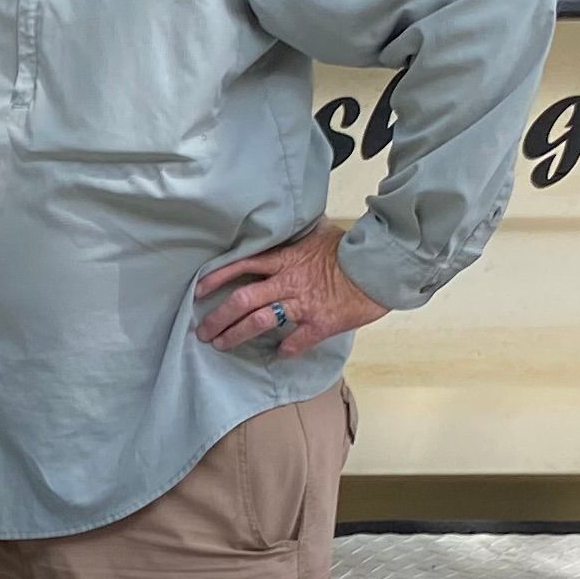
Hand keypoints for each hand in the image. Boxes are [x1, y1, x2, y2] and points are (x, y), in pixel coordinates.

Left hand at [193, 220, 389, 359]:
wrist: (382, 266)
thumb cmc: (352, 248)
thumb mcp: (321, 234)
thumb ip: (301, 235)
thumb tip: (293, 223)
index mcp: (286, 260)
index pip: (242, 266)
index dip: (217, 278)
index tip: (197, 291)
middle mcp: (288, 282)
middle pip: (242, 300)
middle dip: (217, 317)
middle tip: (202, 331)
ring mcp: (303, 304)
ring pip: (260, 322)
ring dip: (236, 335)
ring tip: (221, 344)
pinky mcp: (321, 323)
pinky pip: (296, 341)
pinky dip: (285, 349)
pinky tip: (278, 355)